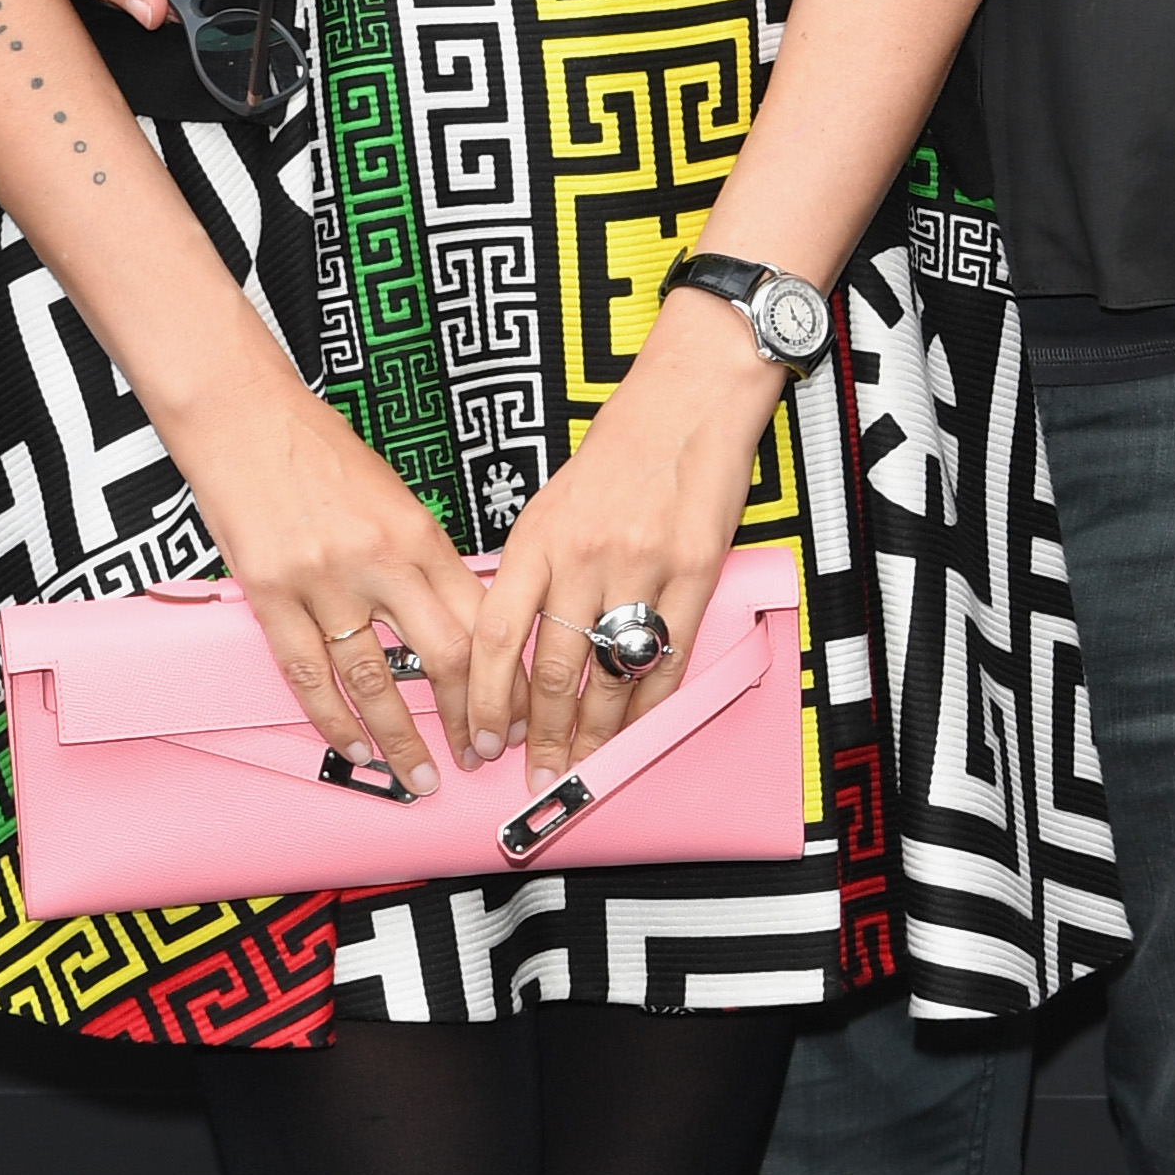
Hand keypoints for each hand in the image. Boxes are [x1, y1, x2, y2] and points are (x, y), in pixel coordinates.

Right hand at [162, 359, 495, 791]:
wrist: (242, 415)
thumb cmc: (317, 450)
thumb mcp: (393, 496)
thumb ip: (424, 558)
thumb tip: (459, 620)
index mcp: (419, 533)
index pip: (480, 620)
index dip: (504, 676)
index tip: (517, 711)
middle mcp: (379, 560)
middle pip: (443, 656)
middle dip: (469, 717)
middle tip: (480, 755)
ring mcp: (322, 580)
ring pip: (373, 680)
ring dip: (399, 737)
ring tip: (418, 775)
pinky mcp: (270, 594)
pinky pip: (307, 673)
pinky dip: (331, 719)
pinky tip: (352, 748)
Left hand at [467, 295, 786, 782]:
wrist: (689, 399)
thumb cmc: (619, 452)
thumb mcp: (551, 504)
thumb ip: (531, 571)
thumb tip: (511, 649)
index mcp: (537, 539)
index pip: (495, 638)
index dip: (485, 701)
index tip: (481, 740)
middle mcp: (583, 557)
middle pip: (554, 671)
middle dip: (543, 737)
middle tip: (537, 775)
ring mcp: (640, 567)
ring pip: (611, 674)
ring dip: (596, 733)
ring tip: (584, 767)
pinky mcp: (694, 573)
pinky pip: (666, 658)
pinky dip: (650, 703)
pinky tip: (636, 730)